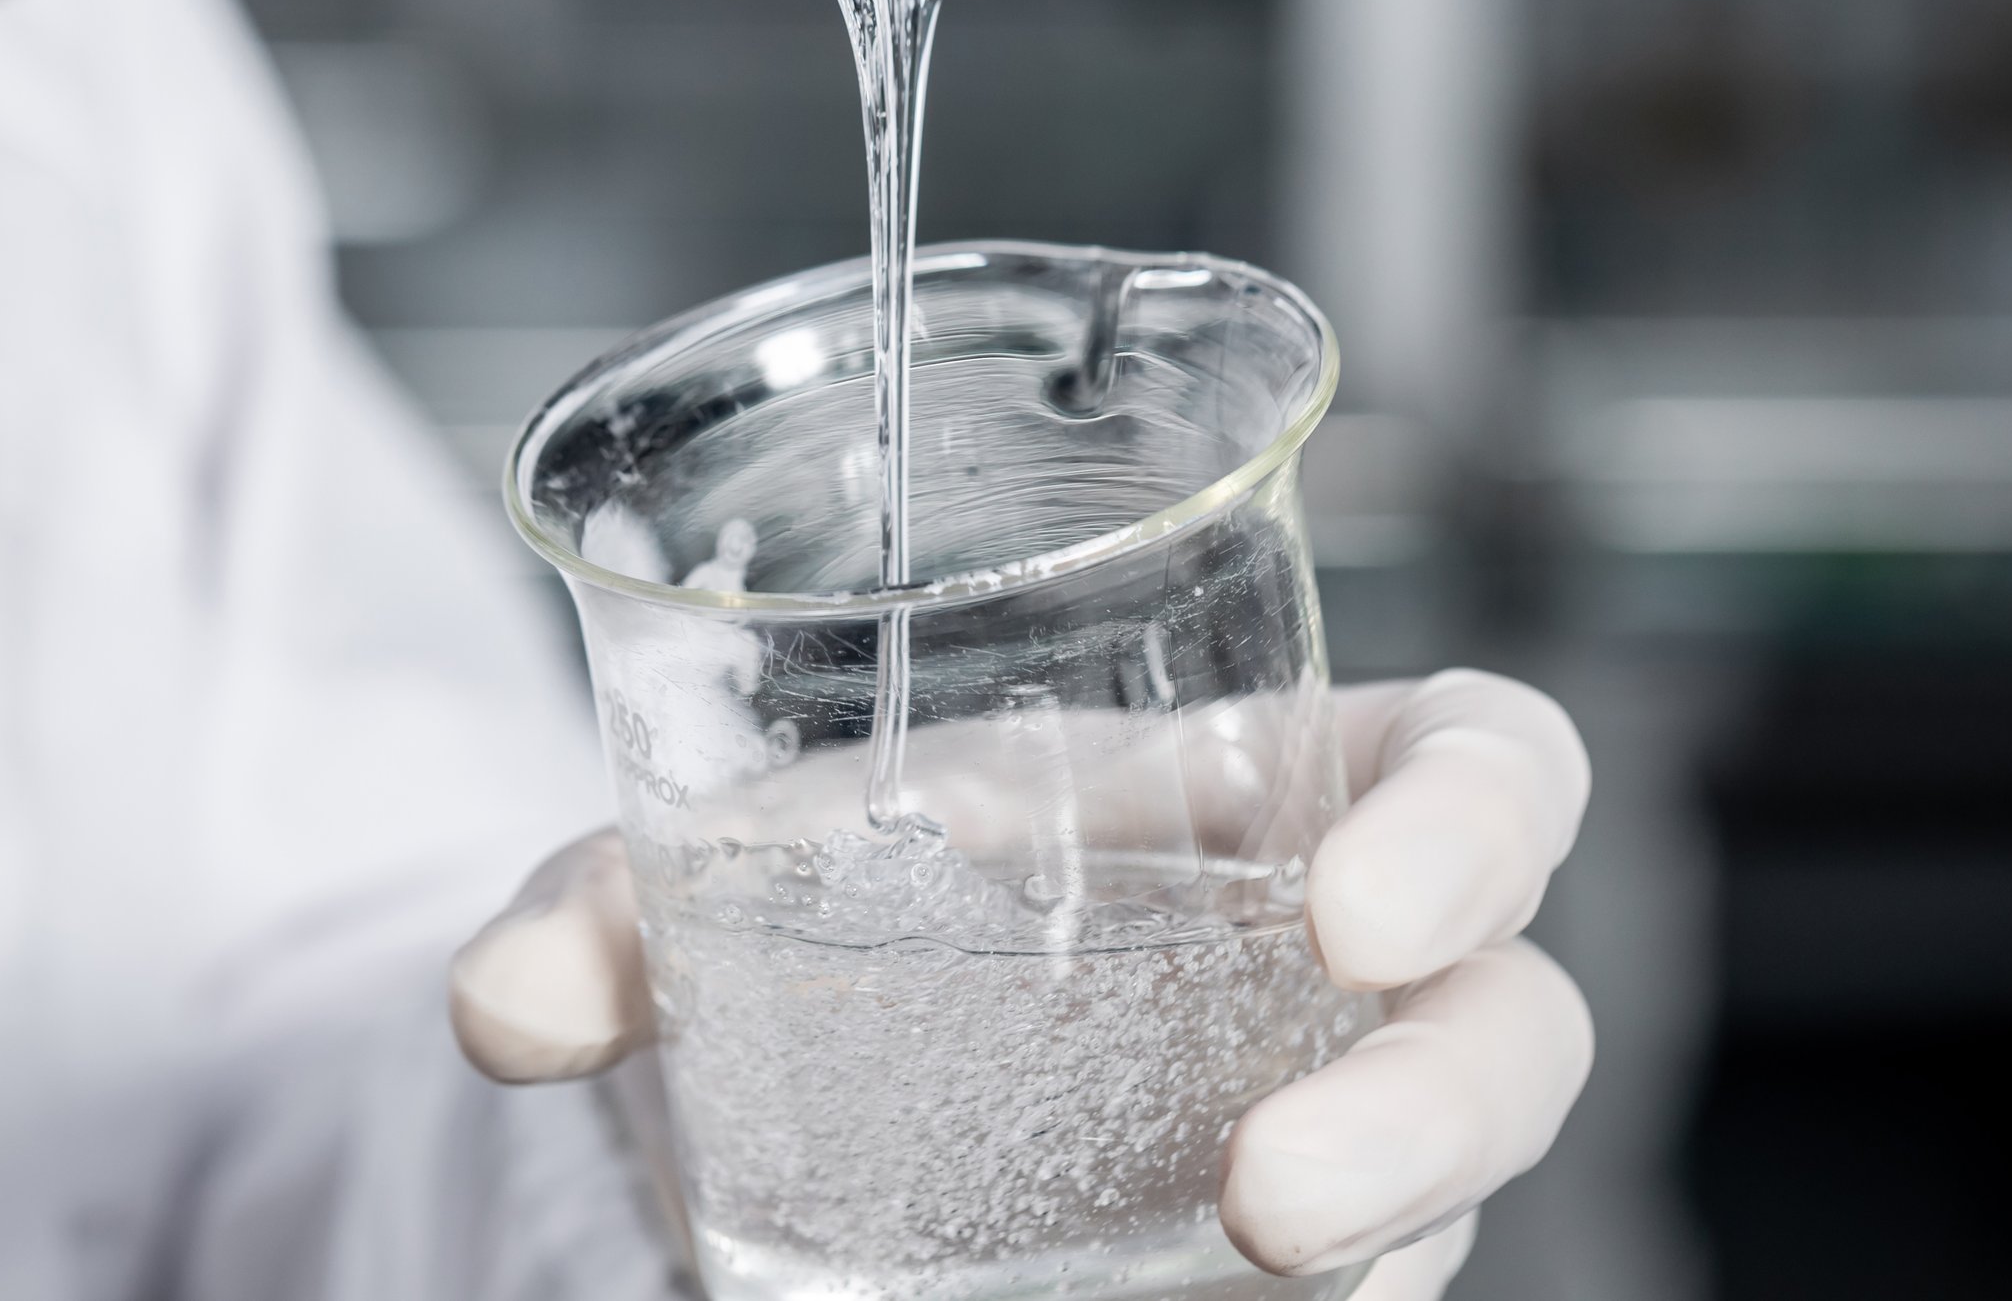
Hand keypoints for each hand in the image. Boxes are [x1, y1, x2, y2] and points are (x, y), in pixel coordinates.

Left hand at [450, 670, 1594, 1299]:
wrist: (788, 1039)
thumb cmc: (824, 879)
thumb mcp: (712, 863)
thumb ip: (601, 914)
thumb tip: (496, 1010)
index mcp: (1254, 784)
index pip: (1485, 763)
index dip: (1480, 822)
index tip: (1351, 909)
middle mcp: (1318, 965)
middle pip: (1515, 1022)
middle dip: (1433, 1113)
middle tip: (1270, 1205)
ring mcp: (1308, 1131)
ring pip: (1447, 1200)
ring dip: (1373, 1247)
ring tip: (1234, 1282)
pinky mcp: (1257, 1272)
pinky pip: (1331, 1300)